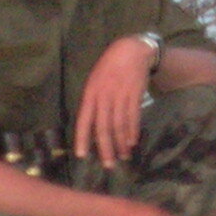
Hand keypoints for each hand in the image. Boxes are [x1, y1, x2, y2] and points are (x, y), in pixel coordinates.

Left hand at [75, 35, 154, 167]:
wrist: (131, 51)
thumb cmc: (109, 67)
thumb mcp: (94, 81)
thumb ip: (92, 102)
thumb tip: (91, 127)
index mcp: (90, 93)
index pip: (83, 120)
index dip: (82, 138)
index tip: (82, 155)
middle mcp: (104, 97)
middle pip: (103, 127)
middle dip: (106, 148)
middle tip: (109, 165)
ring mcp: (120, 96)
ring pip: (119, 125)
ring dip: (121, 143)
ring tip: (123, 156)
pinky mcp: (134, 96)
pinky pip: (133, 118)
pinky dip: (132, 131)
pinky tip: (132, 142)